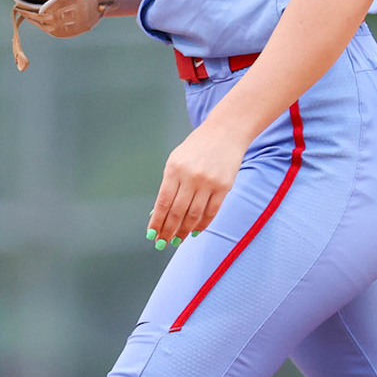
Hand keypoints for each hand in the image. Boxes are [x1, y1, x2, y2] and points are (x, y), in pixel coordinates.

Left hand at [147, 120, 248, 248]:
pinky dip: (202, 225)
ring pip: (194, 216)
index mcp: (174, 169)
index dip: (157, 222)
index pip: (163, 202)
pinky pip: (211, 212)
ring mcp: (209, 183)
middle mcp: (191, 177)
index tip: (152, 235)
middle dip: (168, 231)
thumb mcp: (176, 160)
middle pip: (177, 212)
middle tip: (162, 243)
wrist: (225, 133)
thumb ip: (168, 185)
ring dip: (184, 231)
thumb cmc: (196, 148)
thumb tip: (159, 213)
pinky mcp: (224, 187)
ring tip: (177, 241)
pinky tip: (194, 231)